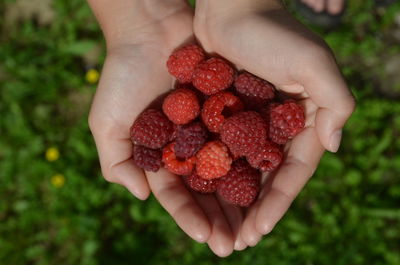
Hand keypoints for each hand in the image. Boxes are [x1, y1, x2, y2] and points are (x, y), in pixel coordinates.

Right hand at [88, 0, 237, 255]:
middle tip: (235, 245)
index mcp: (160, 155)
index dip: (190, 218)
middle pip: (206, 191)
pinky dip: (253, 160)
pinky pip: (243, 139)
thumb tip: (142, 196)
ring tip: (254, 226)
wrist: (151, 29)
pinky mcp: (227, 110)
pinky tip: (267, 182)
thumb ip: (116, 162)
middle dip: (219, 218)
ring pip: (228, 172)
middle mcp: (187, 147)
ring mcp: (209, 130)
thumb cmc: (123, 75)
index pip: (176, 195)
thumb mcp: (107, 122)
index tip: (207, 238)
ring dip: (240, 200)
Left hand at [193, 0, 354, 249]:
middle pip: (263, 179)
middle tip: (236, 242)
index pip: (291, 172)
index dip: (277, 203)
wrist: (228, 7)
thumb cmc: (271, 32)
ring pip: (237, 172)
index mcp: (299, 121)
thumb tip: (332, 147)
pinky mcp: (219, 116)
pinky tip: (197, 197)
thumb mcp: (314, 63)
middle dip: (252, 211)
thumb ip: (335, 104)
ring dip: (228, 202)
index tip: (259, 230)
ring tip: (217, 231)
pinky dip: (207, 175)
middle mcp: (273, 127)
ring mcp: (244, 123)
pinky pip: (214, 151)